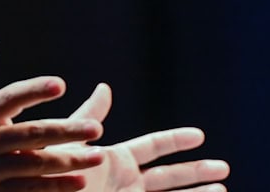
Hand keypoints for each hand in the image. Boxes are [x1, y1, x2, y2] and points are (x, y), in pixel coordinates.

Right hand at [0, 37, 106, 190]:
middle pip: (31, 135)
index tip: (60, 85)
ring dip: (69, 161)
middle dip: (66, 131)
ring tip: (98, 155)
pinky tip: (79, 182)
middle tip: (95, 127)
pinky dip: (55, 188)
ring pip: (36, 166)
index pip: (9, 98)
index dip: (34, 91)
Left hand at [67, 84, 229, 191]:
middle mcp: (126, 182)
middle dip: (197, 172)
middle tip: (225, 168)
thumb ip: (88, 117)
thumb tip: (105, 87)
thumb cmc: (45, 173)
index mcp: (116, 160)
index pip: (153, 147)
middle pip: (170, 176)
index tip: (200, 135)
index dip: (176, 140)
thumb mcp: (70, 141)